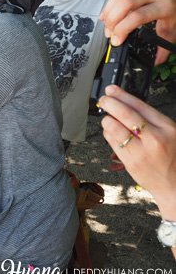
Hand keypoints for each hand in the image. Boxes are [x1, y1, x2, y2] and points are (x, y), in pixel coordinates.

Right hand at [99, 0, 175, 64]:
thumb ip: (164, 45)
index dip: (123, 29)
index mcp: (166, 6)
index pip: (138, 17)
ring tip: (107, 25)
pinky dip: (110, 4)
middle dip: (112, 20)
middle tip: (110, 33)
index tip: (117, 40)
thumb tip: (156, 62)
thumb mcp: (173, 27)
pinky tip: (108, 14)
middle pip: (125, 3)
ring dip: (108, 12)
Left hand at [99, 85, 175, 219]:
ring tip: (108, 118)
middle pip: (125, 114)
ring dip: (107, 119)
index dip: (122, 95)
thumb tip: (124, 102)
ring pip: (114, 127)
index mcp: (167, 127)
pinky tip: (111, 132)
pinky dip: (108, 133)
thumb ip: (150, 119)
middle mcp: (154, 138)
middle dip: (110, 103)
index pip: (140, 105)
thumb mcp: (169, 133)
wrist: (174, 184)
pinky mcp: (129, 162)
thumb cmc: (171, 156)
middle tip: (104, 99)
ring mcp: (140, 151)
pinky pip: (112, 141)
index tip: (112, 89)